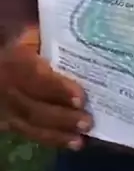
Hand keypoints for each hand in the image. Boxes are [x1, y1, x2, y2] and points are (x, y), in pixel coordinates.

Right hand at [0, 25, 92, 148]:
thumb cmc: (12, 42)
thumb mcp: (23, 32)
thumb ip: (39, 34)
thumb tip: (68, 28)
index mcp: (13, 63)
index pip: (35, 79)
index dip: (58, 89)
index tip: (80, 97)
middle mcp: (6, 89)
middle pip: (33, 108)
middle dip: (62, 117)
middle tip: (88, 122)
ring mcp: (4, 108)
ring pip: (28, 125)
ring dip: (56, 134)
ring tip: (80, 140)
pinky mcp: (5, 119)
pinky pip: (25, 131)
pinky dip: (47, 138)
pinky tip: (68, 141)